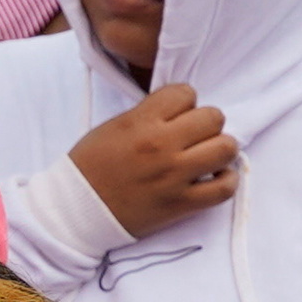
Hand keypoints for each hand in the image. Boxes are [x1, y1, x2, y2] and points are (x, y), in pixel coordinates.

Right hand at [76, 86, 239, 240]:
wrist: (75, 209)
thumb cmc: (91, 166)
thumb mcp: (114, 126)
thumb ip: (149, 113)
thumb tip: (183, 108)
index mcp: (140, 122)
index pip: (185, 93)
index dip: (185, 102)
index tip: (178, 114)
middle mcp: (161, 146)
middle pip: (213, 118)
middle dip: (206, 124)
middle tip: (195, 136)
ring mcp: (174, 176)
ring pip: (226, 148)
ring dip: (221, 149)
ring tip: (208, 155)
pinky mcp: (182, 204)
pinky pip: (225, 188)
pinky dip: (226, 180)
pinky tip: (215, 177)